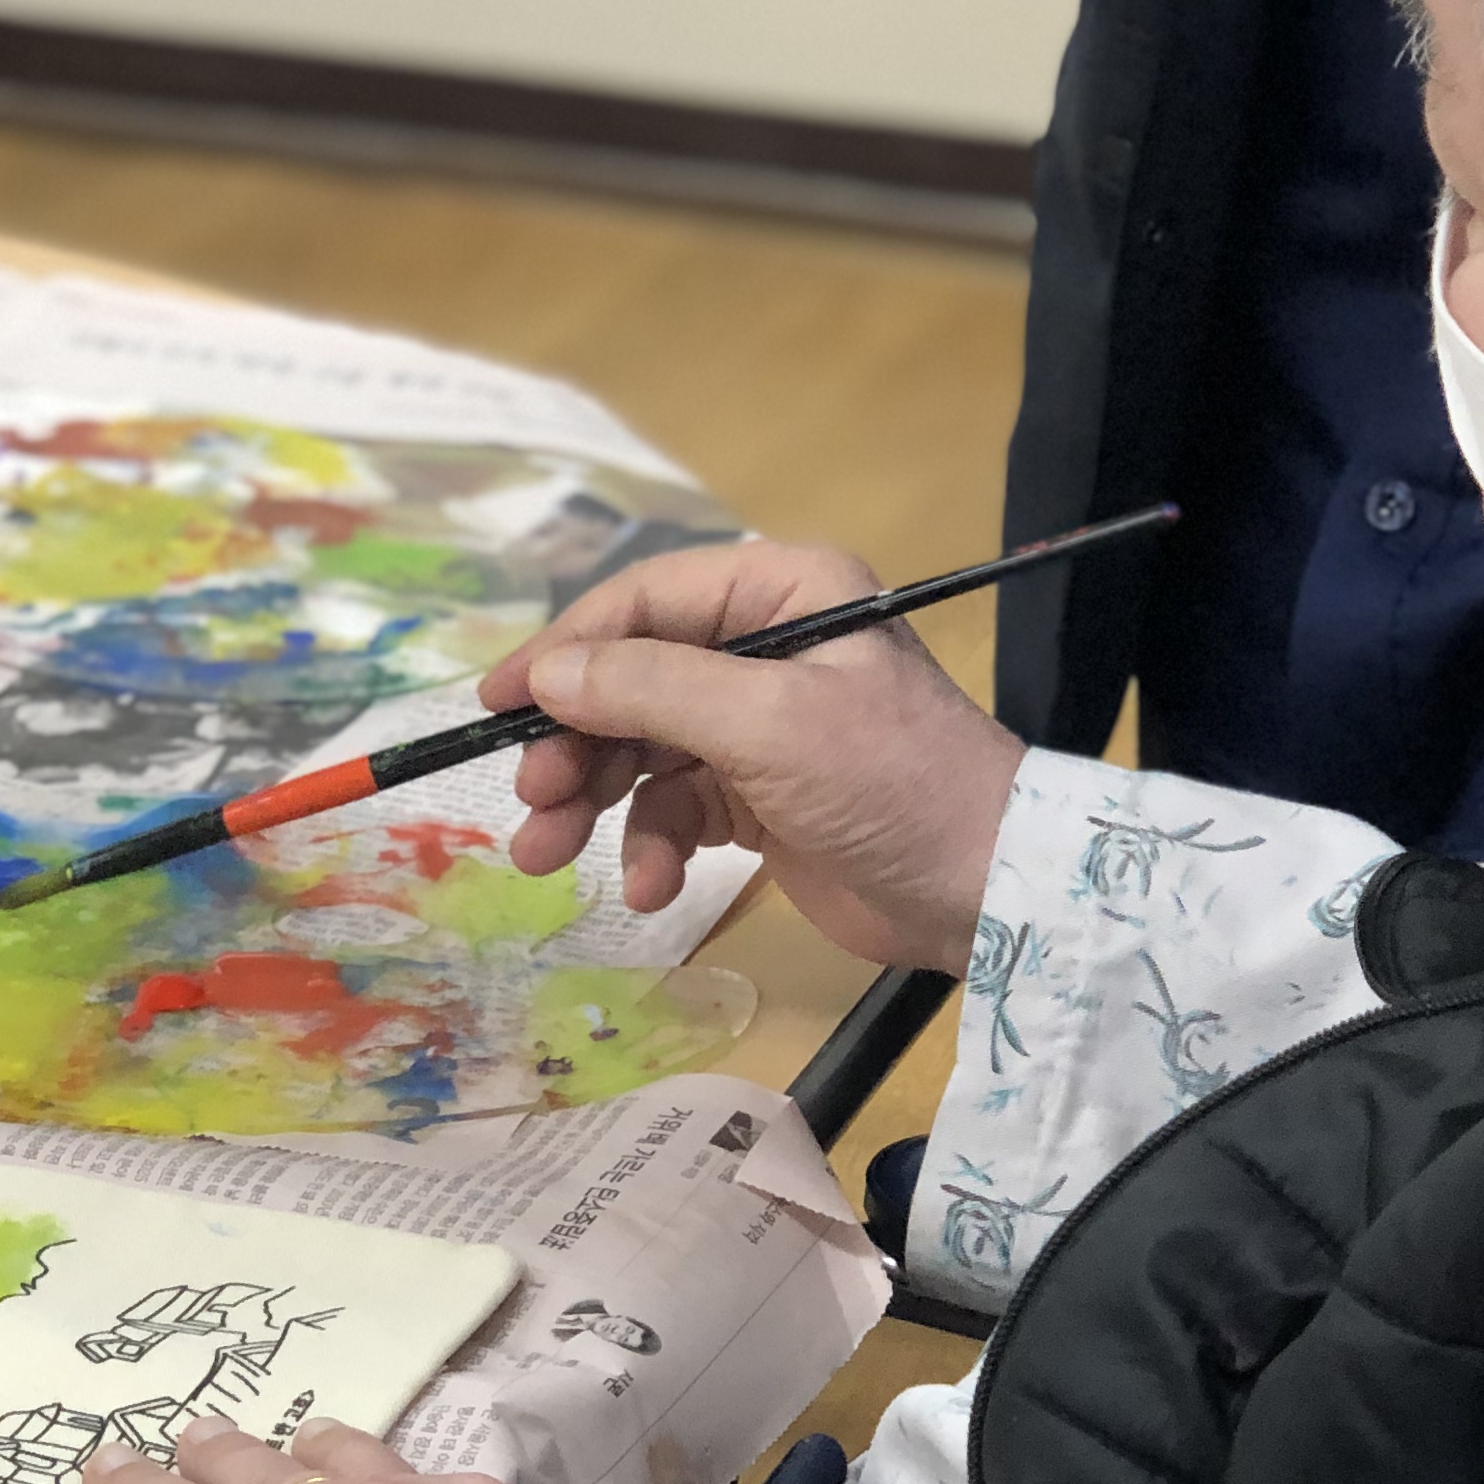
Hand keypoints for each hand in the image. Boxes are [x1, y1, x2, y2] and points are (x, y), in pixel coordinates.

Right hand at [477, 541, 1024, 975]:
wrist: (986, 892)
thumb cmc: (892, 784)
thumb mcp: (770, 724)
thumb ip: (653, 688)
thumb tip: (548, 672)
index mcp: (782, 592)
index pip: (644, 602)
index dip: (564, 649)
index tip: (497, 703)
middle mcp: (765, 646)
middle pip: (629, 680)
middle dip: (572, 744)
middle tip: (529, 804)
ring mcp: (759, 726)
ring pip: (639, 751)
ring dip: (592, 804)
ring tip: (548, 857)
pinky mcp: (759, 798)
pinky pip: (674, 810)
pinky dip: (651, 848)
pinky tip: (650, 889)